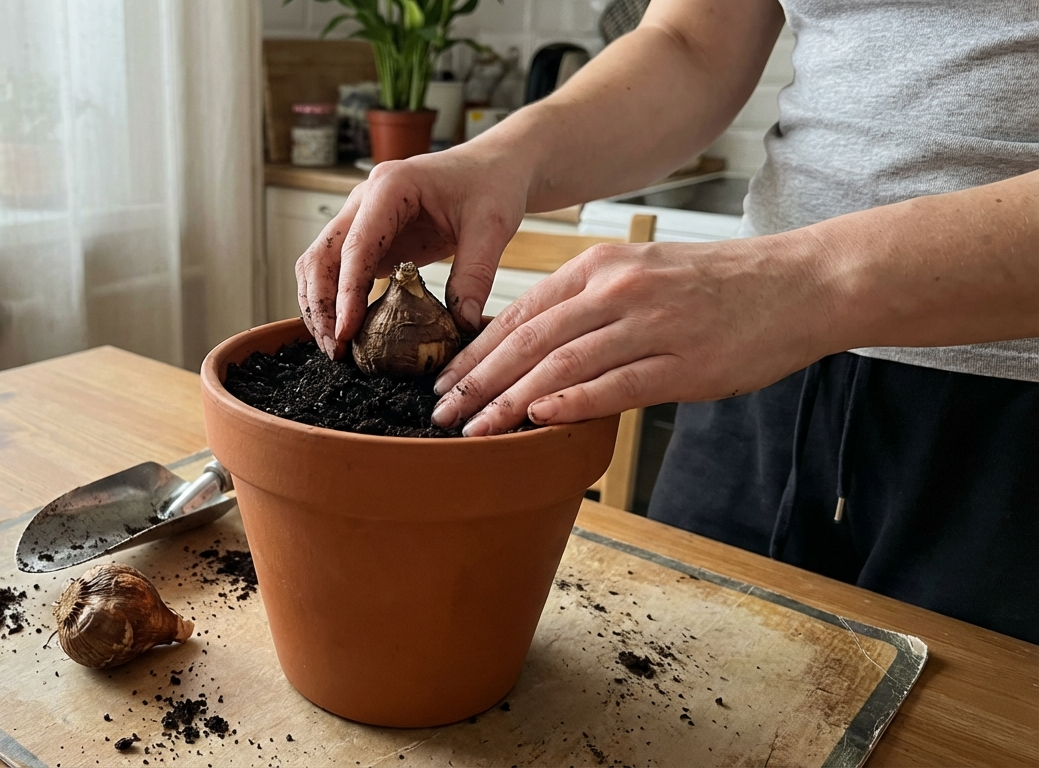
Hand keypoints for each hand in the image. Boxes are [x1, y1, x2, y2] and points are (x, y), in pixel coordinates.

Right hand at [295, 148, 530, 358]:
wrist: (492, 167)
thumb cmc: (491, 183)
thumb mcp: (492, 226)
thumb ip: (476, 273)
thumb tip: (461, 324)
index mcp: (390, 187)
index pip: (355, 246)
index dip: (346, 292)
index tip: (347, 332)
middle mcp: (364, 201)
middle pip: (321, 256)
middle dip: (321, 306)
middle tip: (337, 350)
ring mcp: (361, 219)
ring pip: (320, 265)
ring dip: (320, 306)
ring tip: (337, 348)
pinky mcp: (369, 240)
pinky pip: (338, 272)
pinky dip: (335, 302)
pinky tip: (347, 333)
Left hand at [429, 234, 841, 434]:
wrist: (800, 283)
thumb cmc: (719, 286)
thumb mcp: (644, 275)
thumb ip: (590, 306)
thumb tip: (534, 349)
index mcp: (601, 268)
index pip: (521, 312)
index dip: (476, 351)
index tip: (444, 380)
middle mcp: (618, 291)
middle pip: (528, 340)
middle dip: (476, 380)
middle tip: (439, 413)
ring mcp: (650, 326)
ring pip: (560, 366)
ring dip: (507, 401)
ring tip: (473, 430)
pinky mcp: (683, 364)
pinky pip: (614, 386)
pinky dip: (569, 403)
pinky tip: (535, 421)